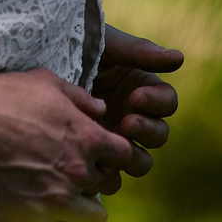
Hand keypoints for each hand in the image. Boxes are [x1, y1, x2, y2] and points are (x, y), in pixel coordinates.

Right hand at [0, 67, 134, 221]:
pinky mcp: (31, 220)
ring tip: (64, 196)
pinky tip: (49, 212)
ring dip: (84, 207)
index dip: (113, 155)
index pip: (125, 157)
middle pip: (110, 186)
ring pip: (95, 218)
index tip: (98, 154)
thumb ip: (79, 98)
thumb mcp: (44, 82)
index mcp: (86, 138)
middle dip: (96, 178)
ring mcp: (55, 200)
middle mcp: (77, 173)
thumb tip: (101, 111)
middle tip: (73, 171)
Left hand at [88, 27, 183, 193]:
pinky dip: (110, 176)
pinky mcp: (95, 155)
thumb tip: (180, 59)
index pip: (166, 102)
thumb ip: (140, 52)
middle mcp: (133, 116)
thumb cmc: (76, 48)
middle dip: (147, 130)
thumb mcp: (106, 45)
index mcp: (143, 89)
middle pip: (158, 135)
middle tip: (127, 123)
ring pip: (140, 160)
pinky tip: (97, 166)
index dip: (157, 102)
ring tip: (114, 144)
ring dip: (134, 157)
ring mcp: (114, 138)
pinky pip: (112, 176)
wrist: (41, 64)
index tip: (136, 97)